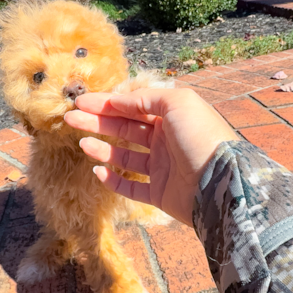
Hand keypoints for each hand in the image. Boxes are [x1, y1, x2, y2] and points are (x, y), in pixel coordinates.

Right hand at [63, 88, 237, 225]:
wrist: (220, 183)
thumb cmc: (202, 137)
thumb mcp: (177, 103)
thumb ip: (146, 98)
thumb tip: (119, 99)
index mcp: (172, 117)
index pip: (133, 107)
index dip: (107, 103)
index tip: (82, 102)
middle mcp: (167, 141)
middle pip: (125, 129)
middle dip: (97, 122)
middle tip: (71, 119)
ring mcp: (163, 169)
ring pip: (125, 157)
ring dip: (102, 149)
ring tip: (83, 143)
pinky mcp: (160, 194)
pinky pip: (131, 187)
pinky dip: (113, 180)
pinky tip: (97, 170)